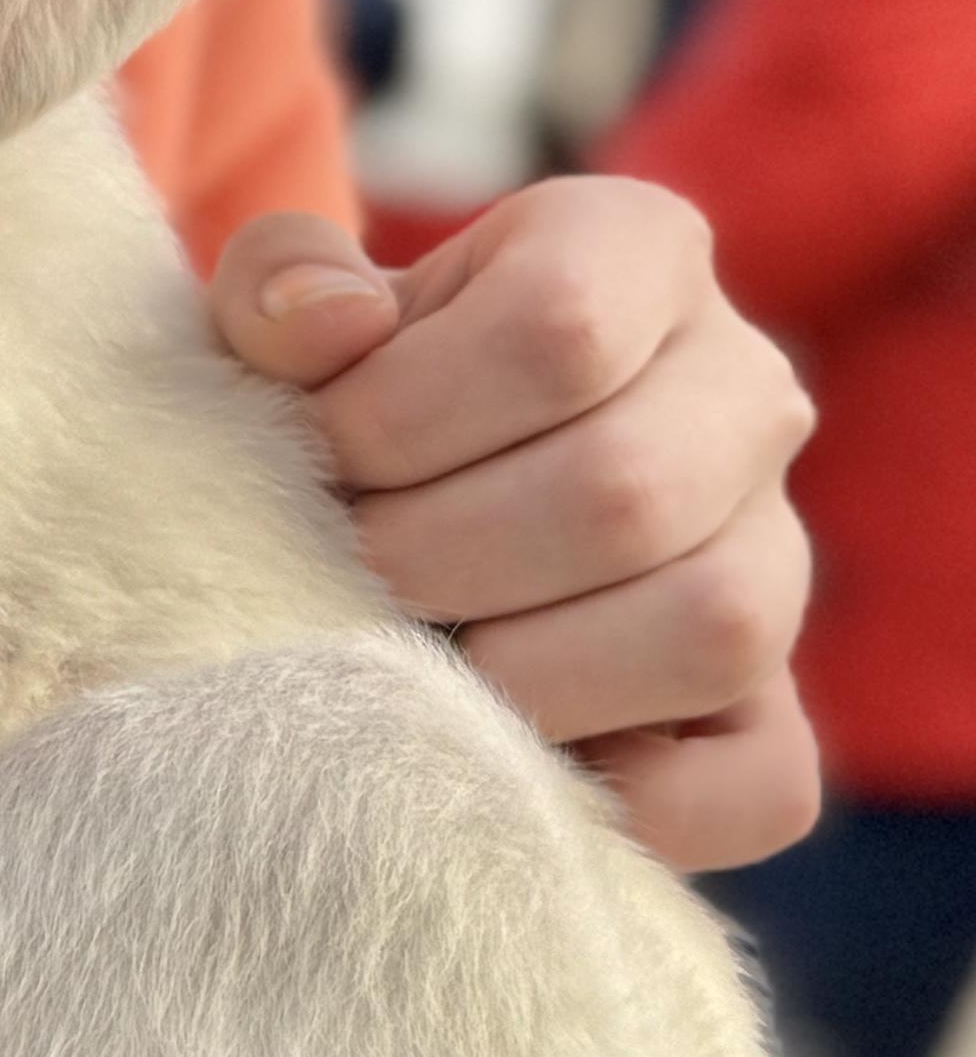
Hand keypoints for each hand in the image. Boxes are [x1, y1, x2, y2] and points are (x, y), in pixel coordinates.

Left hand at [212, 179, 819, 869]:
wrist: (379, 517)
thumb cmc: (330, 397)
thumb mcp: (283, 318)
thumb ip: (279, 291)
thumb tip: (325, 327)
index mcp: (638, 254)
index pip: (556, 327)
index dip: (399, 412)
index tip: (319, 456)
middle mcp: (745, 393)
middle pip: (623, 489)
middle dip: (431, 554)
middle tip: (337, 574)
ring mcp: (777, 559)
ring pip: (711, 627)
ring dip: (514, 671)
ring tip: (400, 661)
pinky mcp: (773, 720)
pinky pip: (755, 785)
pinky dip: (616, 802)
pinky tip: (489, 757)